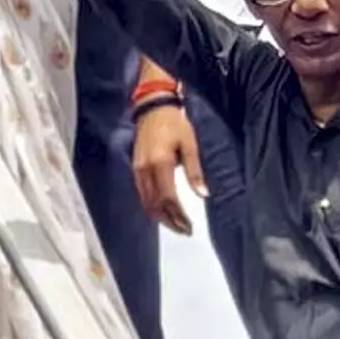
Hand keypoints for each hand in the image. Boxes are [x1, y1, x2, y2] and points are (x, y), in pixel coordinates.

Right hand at [133, 101, 205, 232]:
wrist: (152, 107)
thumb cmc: (175, 124)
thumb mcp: (190, 145)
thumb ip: (195, 171)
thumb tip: (203, 195)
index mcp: (160, 163)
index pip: (168, 198)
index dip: (178, 214)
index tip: (189, 226)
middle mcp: (145, 169)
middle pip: (154, 204)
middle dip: (168, 220)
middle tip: (184, 230)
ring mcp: (137, 169)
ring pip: (145, 201)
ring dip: (160, 216)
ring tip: (175, 224)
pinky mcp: (135, 168)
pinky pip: (142, 193)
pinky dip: (152, 205)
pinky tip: (163, 209)